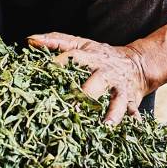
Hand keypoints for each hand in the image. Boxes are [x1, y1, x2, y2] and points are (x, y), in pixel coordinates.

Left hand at [28, 32, 151, 124]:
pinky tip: (133, 127)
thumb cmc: (101, 56)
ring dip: (112, 112)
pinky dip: (134, 119)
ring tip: (105, 126)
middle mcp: (105, 72)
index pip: (74, 58)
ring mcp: (119, 87)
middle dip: (85, 95)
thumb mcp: (81, 44)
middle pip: (96, 82)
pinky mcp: (131, 99)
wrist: (137, 63)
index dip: (60, 64)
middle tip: (73, 107)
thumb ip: (56, 41)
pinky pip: (133, 110)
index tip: (46, 72)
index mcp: (91, 57)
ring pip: (117, 100)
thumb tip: (29, 40)